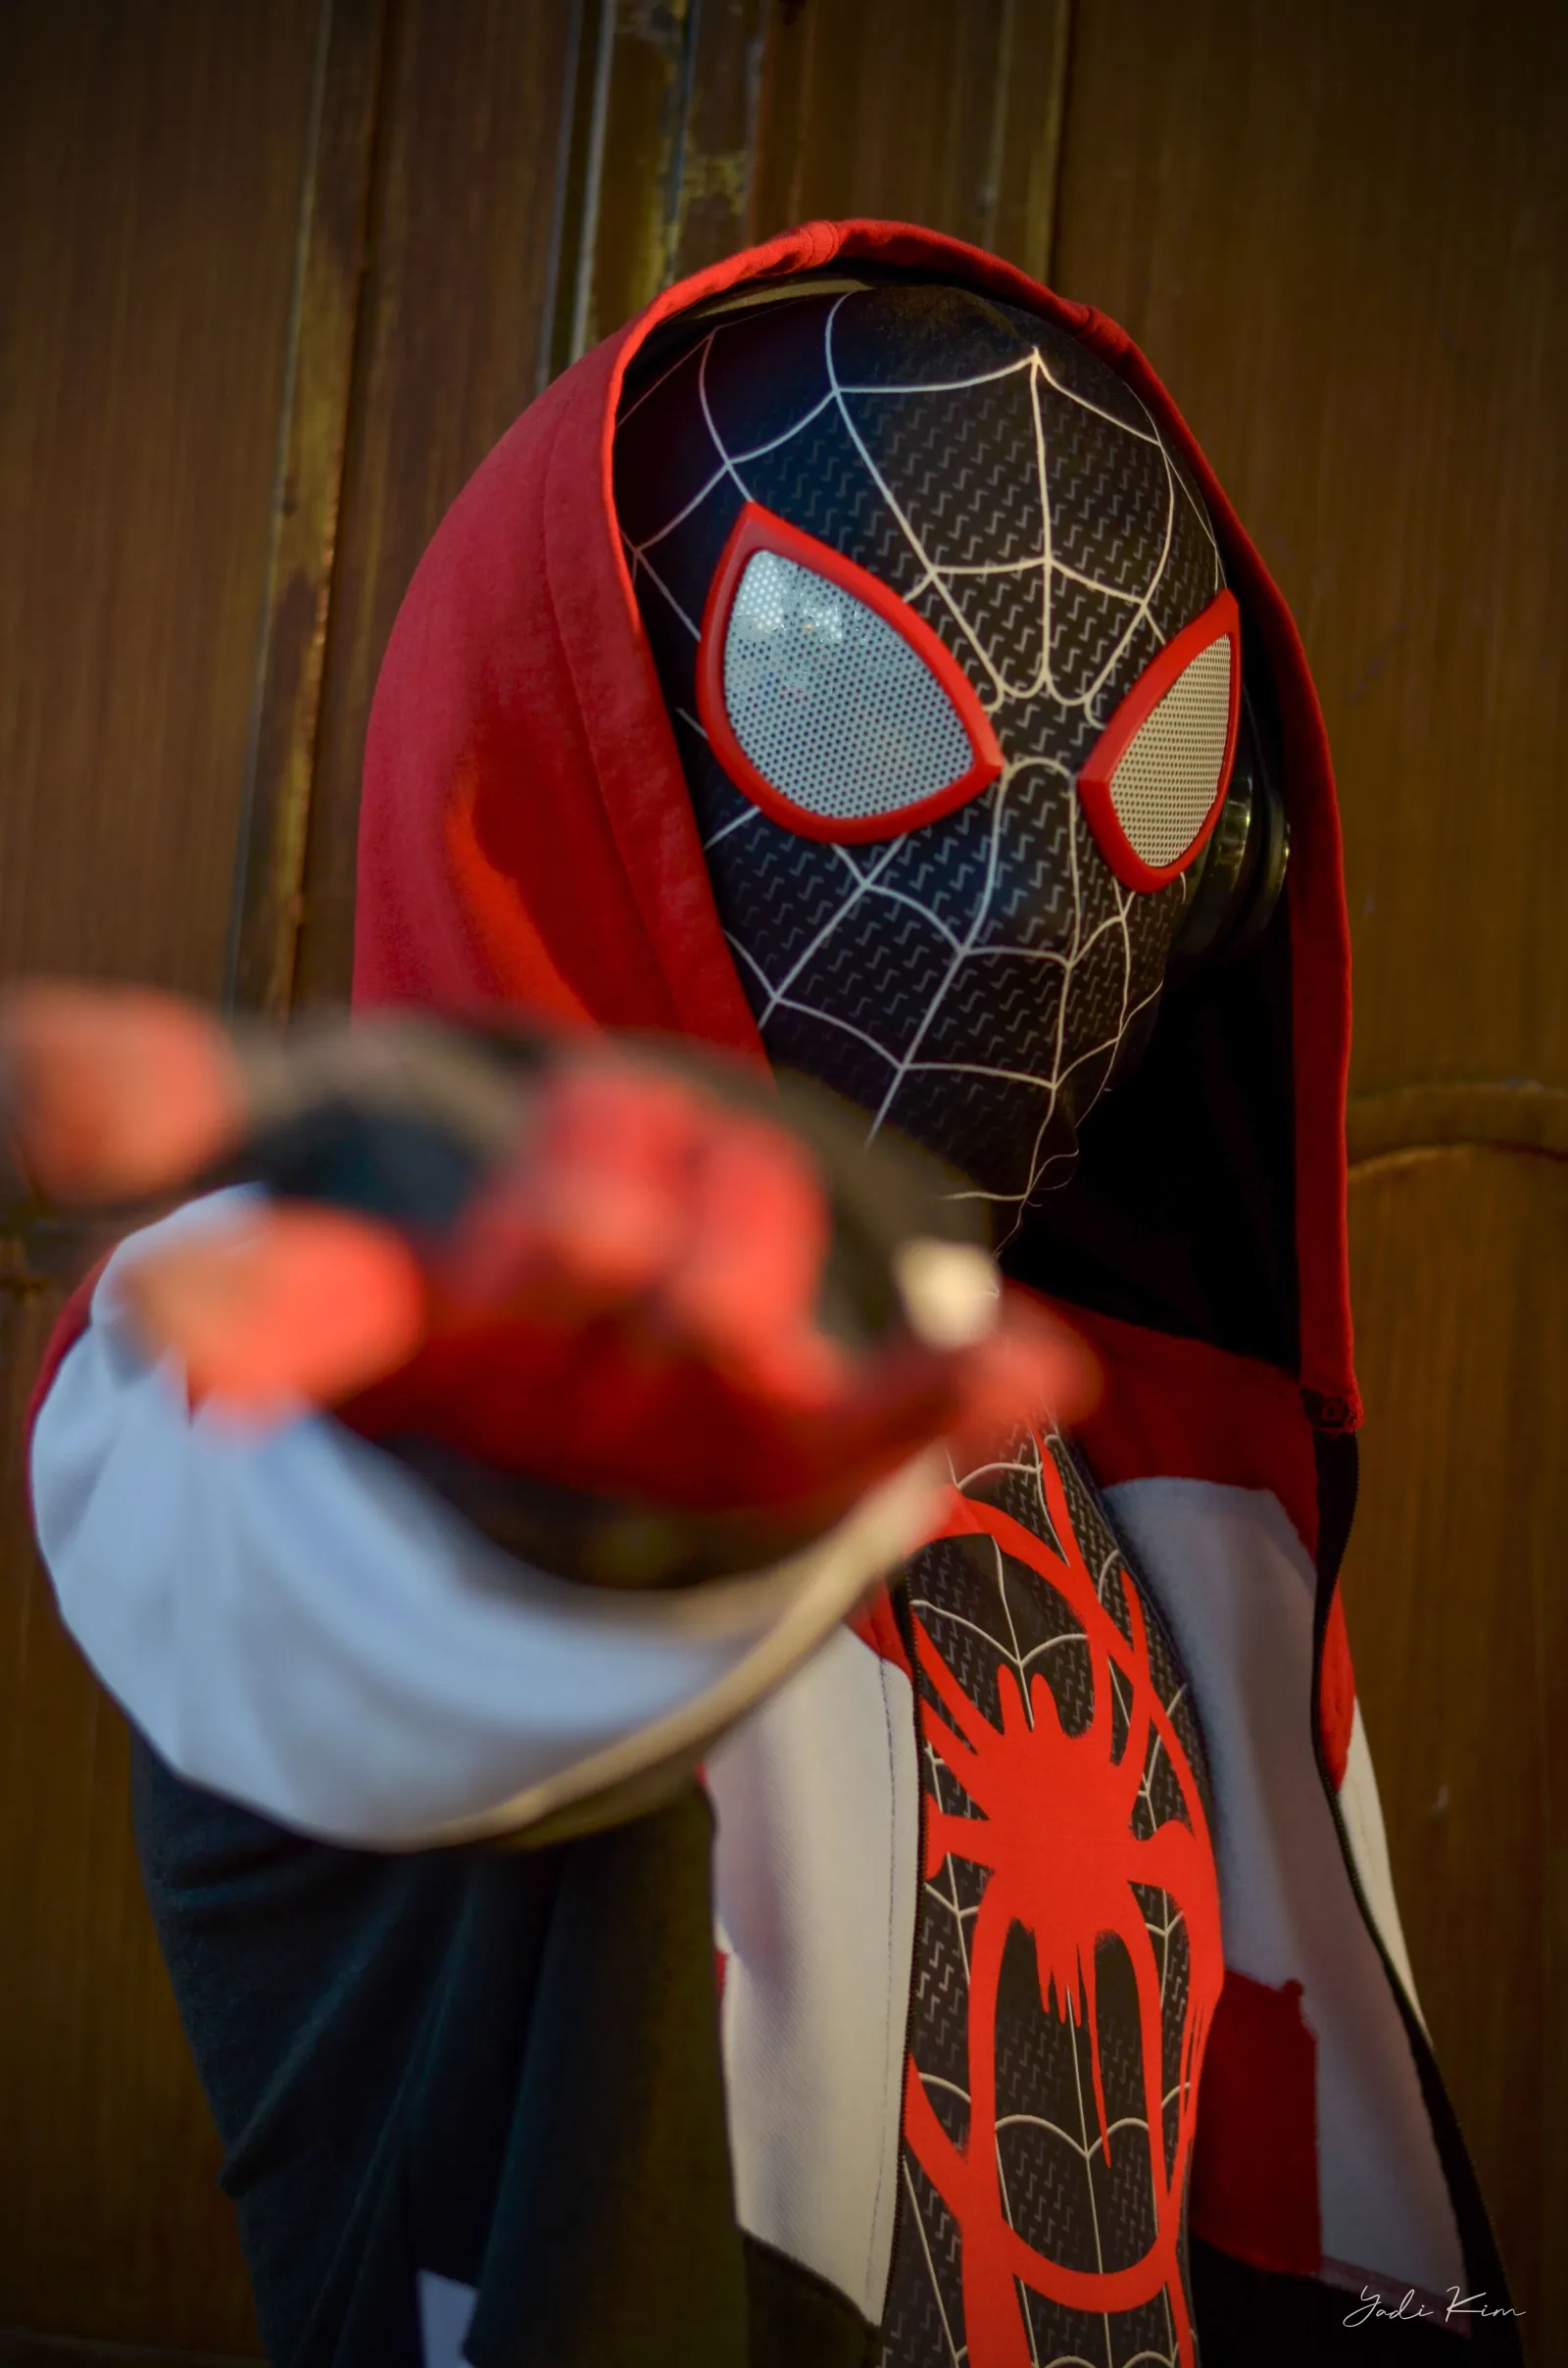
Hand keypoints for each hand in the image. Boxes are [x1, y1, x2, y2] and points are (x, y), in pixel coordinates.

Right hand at [2, 986, 1095, 1544]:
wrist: (603, 1414)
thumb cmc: (452, 1254)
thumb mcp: (311, 1158)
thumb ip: (164, 1100)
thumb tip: (24, 1063)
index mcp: (395, 1332)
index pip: (302, 1319)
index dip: (247, 1313)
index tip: (173, 1309)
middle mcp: (539, 1394)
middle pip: (567, 1254)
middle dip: (586, 1174)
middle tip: (588, 1154)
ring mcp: (687, 1429)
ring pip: (739, 1276)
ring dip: (739, 1202)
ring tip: (699, 1198)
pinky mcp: (825, 1442)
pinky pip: (905, 1418)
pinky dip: (965, 1394)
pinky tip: (1033, 1375)